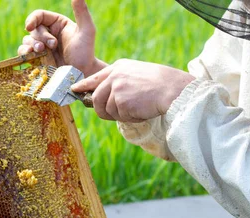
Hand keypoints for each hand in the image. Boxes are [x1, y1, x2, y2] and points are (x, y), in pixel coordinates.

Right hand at [17, 0, 106, 76]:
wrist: (83, 75)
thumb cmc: (86, 53)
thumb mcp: (87, 31)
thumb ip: (82, 13)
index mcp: (57, 24)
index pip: (40, 16)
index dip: (32, 19)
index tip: (29, 26)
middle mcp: (48, 34)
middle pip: (33, 29)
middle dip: (39, 37)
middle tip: (51, 46)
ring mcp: (42, 48)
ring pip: (27, 41)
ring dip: (31, 45)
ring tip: (40, 52)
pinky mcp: (38, 60)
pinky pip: (25, 54)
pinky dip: (25, 54)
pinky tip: (31, 57)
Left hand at [71, 59, 194, 121]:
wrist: (174, 90)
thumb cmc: (161, 85)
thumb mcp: (137, 75)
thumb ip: (119, 82)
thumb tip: (104, 98)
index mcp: (118, 67)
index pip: (95, 78)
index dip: (83, 86)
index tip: (74, 90)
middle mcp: (114, 76)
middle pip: (96, 99)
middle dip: (104, 111)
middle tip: (121, 113)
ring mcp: (116, 88)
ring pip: (107, 111)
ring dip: (121, 115)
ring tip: (138, 107)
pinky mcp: (120, 101)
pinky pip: (118, 117)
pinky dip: (130, 118)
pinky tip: (142, 110)